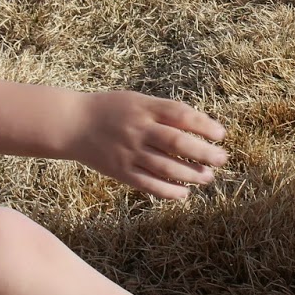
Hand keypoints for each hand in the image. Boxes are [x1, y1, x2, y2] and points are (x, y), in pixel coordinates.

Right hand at [70, 91, 227, 199]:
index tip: (221, 134)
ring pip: (165, 167)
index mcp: (144, 108)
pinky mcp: (120, 171)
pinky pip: (148, 184)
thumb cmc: (110, 110)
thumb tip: (199, 125)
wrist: (72, 124)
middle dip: (203, 152)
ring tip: (208, 178)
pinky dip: (168, 191)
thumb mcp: (137, 101)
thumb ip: (164, 111)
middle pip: (176, 143)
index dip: (203, 125)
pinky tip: (184, 194)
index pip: (180, 115)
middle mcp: (138, 130)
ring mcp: (129, 152)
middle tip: (222, 159)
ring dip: (190, 174)